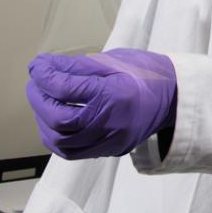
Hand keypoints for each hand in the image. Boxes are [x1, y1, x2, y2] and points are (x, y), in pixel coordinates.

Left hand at [26, 48, 176, 159]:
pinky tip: (57, 122)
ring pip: (61, 142)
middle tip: (36, 85)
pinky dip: (58, 138)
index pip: (66, 88)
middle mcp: (112, 121)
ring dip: (45, 122)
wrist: (175, 96)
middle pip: (60, 120)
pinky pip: (73, 152)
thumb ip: (76, 66)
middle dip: (39, 101)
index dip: (45, 76)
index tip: (37, 66)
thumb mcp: (114, 60)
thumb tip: (42, 66)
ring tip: (45, 103)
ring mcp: (111, 140)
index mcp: (114, 94)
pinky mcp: (111, 150)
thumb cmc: (147, 73)